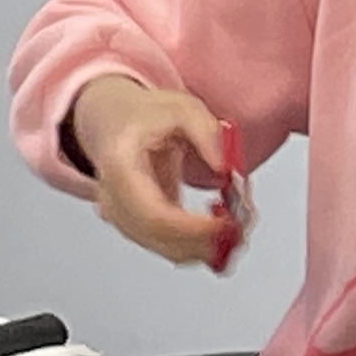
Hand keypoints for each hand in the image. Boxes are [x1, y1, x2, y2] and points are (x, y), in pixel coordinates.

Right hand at [67, 74, 235, 266]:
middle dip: (204, 241)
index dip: (192, 228)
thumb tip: (224, 168)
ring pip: (166, 248)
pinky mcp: (138, 225)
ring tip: (237, 224)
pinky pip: (168, 246)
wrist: (114, 122)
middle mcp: (114, 198)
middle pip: (159, 238)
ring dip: (206, 246)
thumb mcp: (181, 107)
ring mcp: (122, 216)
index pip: (153, 214)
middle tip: (240, 229)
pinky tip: (222, 228)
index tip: (226, 224)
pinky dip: (198, 244)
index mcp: (120, 166)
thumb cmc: (144, 117)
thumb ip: (206, 133)